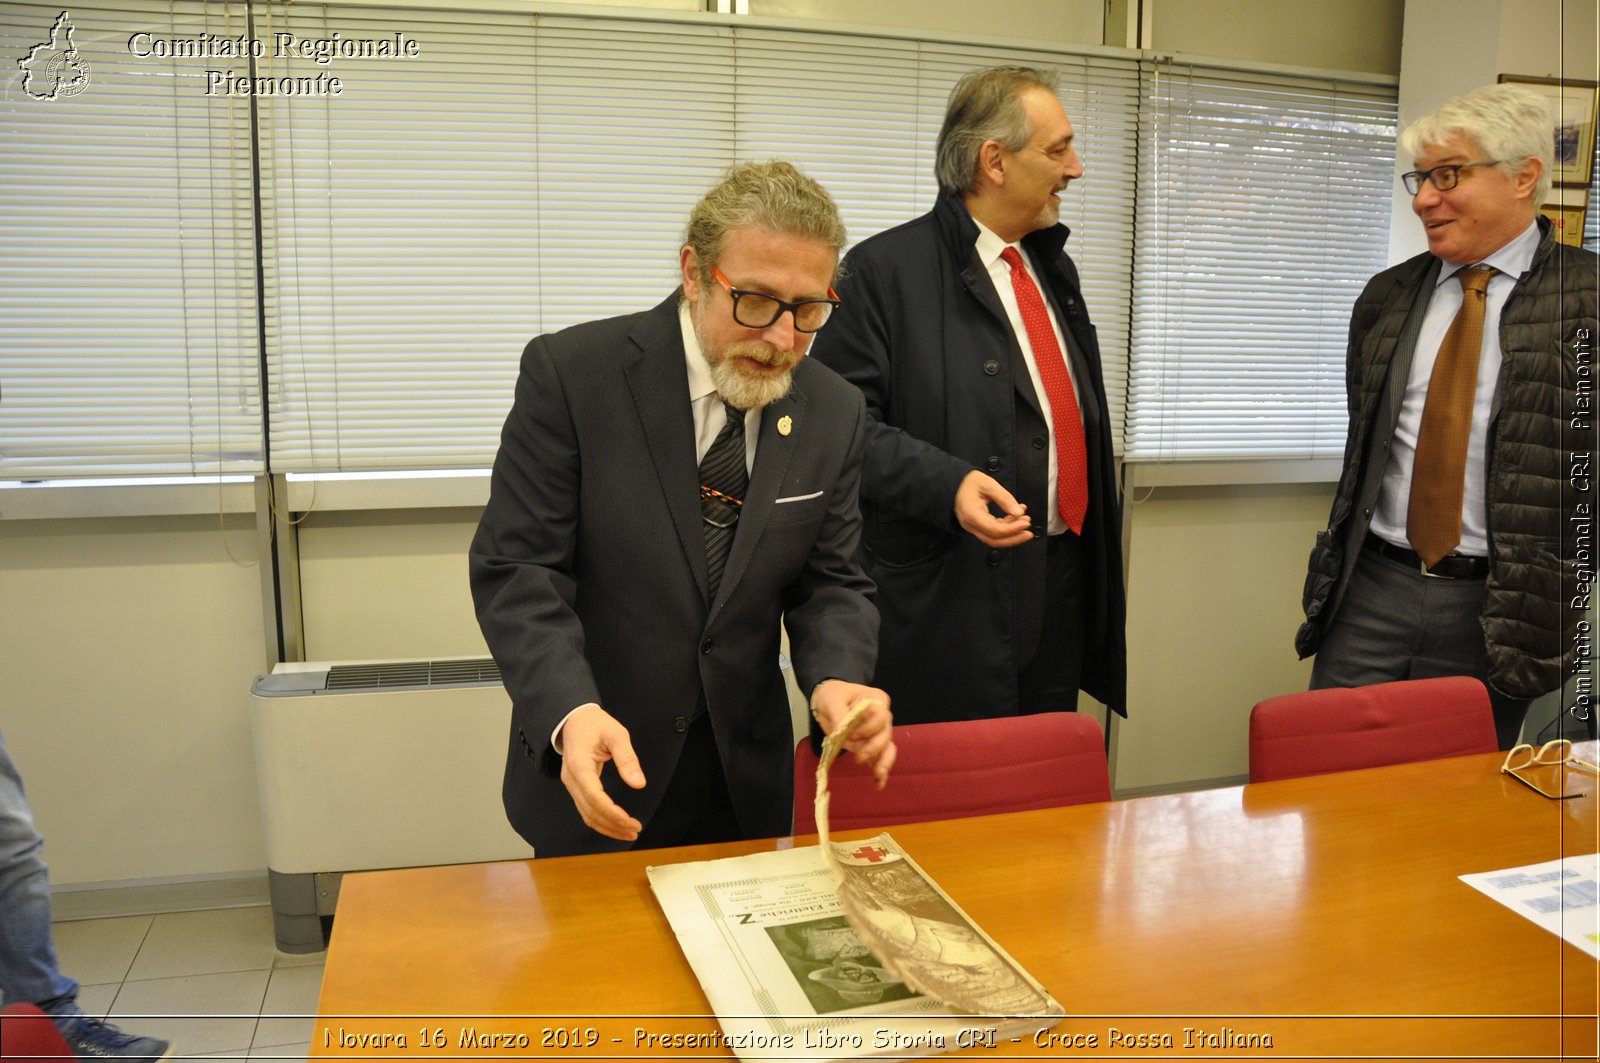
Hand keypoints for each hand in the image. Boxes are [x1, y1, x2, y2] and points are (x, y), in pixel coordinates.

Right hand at [557, 705, 646, 841]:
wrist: (574, 720)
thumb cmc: (594, 724)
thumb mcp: (616, 734)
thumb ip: (627, 758)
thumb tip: (638, 783)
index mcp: (579, 764)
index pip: (593, 796)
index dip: (611, 812)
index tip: (629, 821)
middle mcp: (571, 778)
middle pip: (589, 811)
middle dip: (613, 824)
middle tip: (635, 829)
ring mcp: (571, 785)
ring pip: (586, 815)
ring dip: (607, 827)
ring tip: (629, 832)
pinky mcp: (576, 788)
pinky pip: (586, 810)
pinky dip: (601, 821)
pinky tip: (616, 825)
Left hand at [811, 680, 897, 788]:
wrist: (830, 702)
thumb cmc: (833, 696)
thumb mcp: (832, 699)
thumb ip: (839, 713)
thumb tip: (842, 729)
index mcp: (877, 701)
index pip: (880, 717)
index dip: (867, 729)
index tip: (850, 734)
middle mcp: (884, 716)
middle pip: (885, 735)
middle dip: (873, 749)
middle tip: (857, 759)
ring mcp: (880, 733)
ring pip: (888, 748)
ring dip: (884, 763)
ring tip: (878, 776)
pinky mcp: (873, 746)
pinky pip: (881, 759)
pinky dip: (881, 772)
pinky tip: (878, 784)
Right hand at [954, 470, 1032, 547]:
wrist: (957, 484)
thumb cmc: (970, 482)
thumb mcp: (988, 484)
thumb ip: (1004, 498)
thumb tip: (1019, 512)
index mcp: (971, 514)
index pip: (994, 529)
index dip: (1012, 529)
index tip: (1026, 522)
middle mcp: (970, 525)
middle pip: (994, 540)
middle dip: (1014, 537)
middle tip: (1029, 531)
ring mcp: (973, 527)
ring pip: (994, 539)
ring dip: (1011, 533)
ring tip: (1025, 521)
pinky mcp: (978, 527)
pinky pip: (993, 532)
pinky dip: (1006, 527)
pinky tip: (1017, 517)